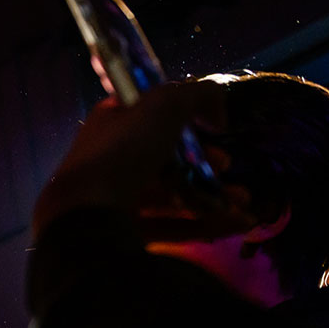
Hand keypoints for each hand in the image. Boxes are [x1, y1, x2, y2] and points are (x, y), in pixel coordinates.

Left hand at [33, 80, 255, 240]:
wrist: (83, 215)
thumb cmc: (123, 152)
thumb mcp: (164, 105)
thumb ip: (198, 95)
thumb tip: (219, 112)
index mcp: (111, 124)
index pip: (153, 117)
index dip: (188, 121)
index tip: (218, 130)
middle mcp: (109, 160)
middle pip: (165, 160)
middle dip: (206, 165)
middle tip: (229, 168)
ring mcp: (114, 200)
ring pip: (170, 197)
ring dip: (212, 198)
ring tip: (245, 207)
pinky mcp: (121, 233)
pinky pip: (168, 228)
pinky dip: (201, 225)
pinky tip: (233, 225)